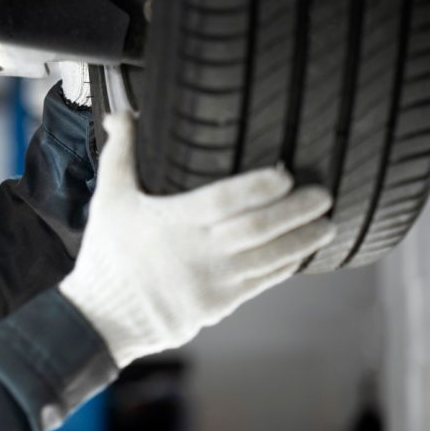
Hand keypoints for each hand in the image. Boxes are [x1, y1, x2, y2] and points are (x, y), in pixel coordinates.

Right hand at [59, 113, 335, 366]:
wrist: (103, 316)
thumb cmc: (107, 253)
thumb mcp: (108, 199)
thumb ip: (120, 153)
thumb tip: (123, 114)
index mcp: (171, 222)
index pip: (224, 201)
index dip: (259, 187)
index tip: (285, 175)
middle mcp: (196, 252)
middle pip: (258, 229)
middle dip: (297, 211)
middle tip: (323, 195)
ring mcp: (211, 282)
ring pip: (269, 258)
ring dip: (303, 240)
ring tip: (326, 224)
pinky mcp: (218, 304)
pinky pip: (261, 283)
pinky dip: (285, 266)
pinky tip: (300, 252)